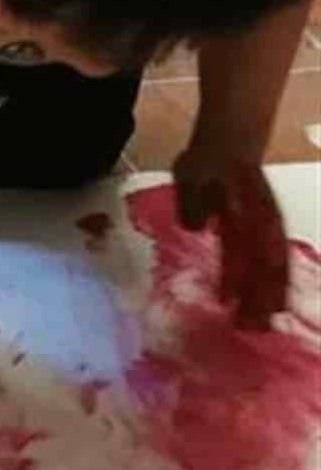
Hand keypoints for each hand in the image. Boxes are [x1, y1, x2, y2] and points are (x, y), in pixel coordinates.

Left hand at [173, 149, 288, 328]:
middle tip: (248, 328)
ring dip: (272, 296)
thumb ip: (193, 201)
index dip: (234, 277)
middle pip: (263, 265)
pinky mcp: (272, 230)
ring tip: (263, 325)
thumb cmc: (205, 161)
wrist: (231, 142)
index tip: (225, 302)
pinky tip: (276, 306)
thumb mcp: (190, 174)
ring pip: (276, 267)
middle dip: (258, 297)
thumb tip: (197, 228)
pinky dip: (279, 284)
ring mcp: (270, 227)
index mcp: (240, 210)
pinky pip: (280, 261)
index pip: (239, 249)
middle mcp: (261, 222)